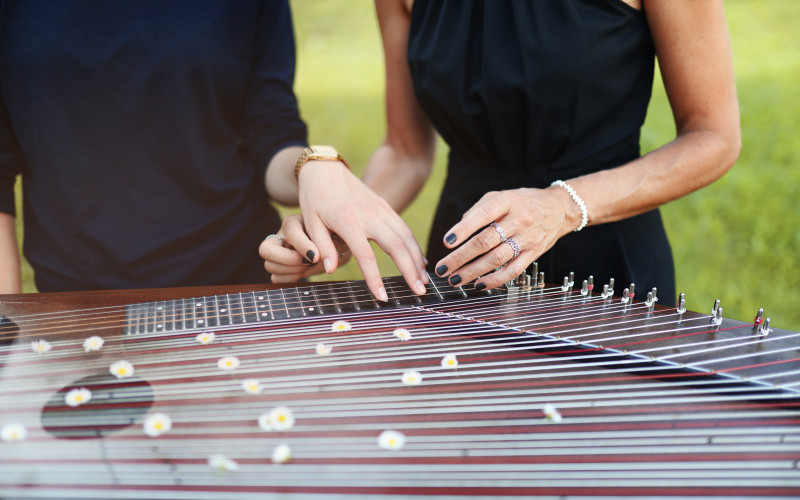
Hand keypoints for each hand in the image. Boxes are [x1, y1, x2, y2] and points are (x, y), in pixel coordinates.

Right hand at [259, 215, 350, 282]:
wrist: (337, 244)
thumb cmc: (336, 237)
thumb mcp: (336, 236)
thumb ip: (331, 246)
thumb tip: (327, 265)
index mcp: (293, 222)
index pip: (289, 231)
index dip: (301, 245)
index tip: (316, 257)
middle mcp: (281, 236)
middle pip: (265, 250)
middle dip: (288, 260)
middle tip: (309, 262)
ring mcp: (277, 253)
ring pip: (269, 266)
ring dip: (292, 271)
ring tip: (310, 266)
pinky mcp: (280, 267)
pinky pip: (275, 278)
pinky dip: (290, 279)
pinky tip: (305, 271)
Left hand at [283, 161, 427, 300]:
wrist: (325, 168)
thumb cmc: (314, 198)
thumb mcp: (310, 222)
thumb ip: (322, 246)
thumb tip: (330, 270)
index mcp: (348, 222)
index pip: (365, 255)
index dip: (375, 278)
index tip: (383, 297)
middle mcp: (369, 215)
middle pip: (396, 245)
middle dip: (410, 270)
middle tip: (419, 292)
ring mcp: (380, 209)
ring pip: (405, 236)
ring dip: (417, 259)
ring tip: (423, 280)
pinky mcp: (385, 206)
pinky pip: (404, 227)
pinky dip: (414, 245)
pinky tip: (419, 260)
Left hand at [433, 187, 577, 289]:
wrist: (559, 209)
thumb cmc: (523, 202)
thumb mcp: (502, 196)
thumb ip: (479, 210)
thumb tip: (458, 230)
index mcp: (508, 201)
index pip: (483, 214)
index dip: (464, 229)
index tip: (447, 242)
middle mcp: (519, 220)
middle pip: (486, 241)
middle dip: (461, 257)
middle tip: (442, 268)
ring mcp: (528, 238)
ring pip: (496, 259)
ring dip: (473, 272)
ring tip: (455, 279)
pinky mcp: (534, 253)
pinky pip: (513, 270)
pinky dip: (495, 280)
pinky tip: (479, 284)